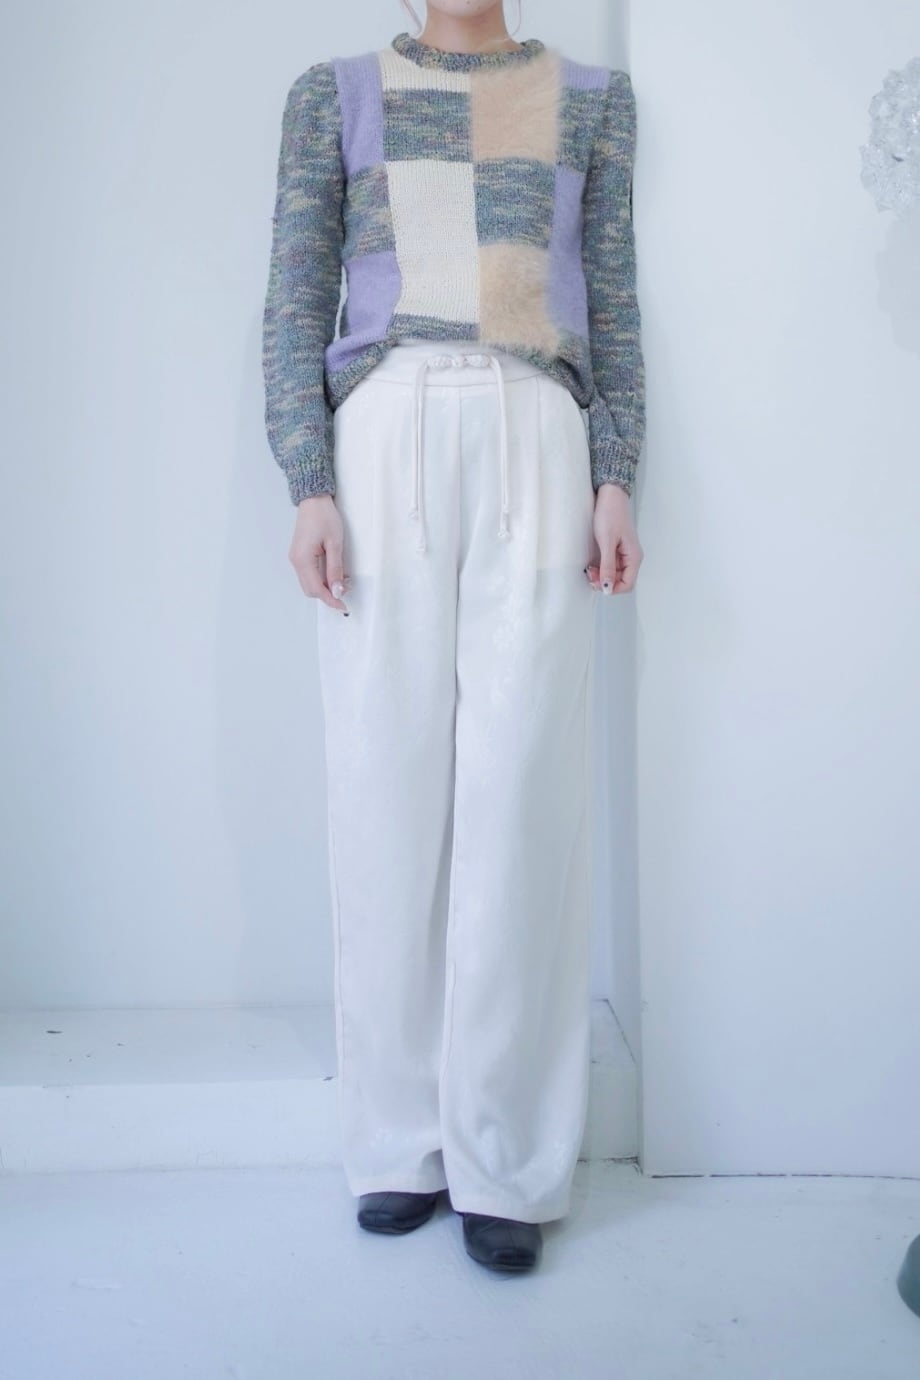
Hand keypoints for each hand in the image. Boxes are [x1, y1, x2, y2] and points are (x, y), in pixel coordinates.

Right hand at [288, 494, 350, 612]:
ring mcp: (296, 558)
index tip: (342, 605)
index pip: (316, 589)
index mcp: (303, 559)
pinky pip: (309, 574)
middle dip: (328, 594)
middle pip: (310, 590)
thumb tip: (337, 590)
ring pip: (309, 583)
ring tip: (342, 580)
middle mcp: (296, 561)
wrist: (313, 500)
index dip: (330, 600)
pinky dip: (321, 579)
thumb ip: (335, 569)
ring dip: (325, 587)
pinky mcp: (299, 555)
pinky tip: (333, 573)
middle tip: (345, 590)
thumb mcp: (335, 544)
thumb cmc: (323, 516)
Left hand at [585, 482, 642, 594]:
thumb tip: (608, 587)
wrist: (610, 495)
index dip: (613, 588)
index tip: (598, 584)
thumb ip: (608, 566)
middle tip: (590, 575)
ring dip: (601, 576)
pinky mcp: (615, 549)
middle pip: (620, 581)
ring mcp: (623, 554)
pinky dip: (600, 568)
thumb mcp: (607, 542)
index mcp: (634, 557)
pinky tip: (592, 564)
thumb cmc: (610, 514)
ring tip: (589, 570)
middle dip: (605, 582)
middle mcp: (631, 557)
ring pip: (613, 574)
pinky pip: (609, 565)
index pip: (628, 584)